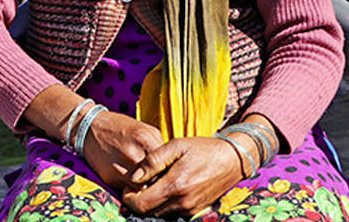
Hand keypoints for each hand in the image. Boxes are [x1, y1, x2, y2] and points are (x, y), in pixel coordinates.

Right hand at [82, 110, 164, 190]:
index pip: (168, 164)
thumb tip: (172, 164)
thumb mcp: (143, 129)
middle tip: (162, 181)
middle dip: (160, 181)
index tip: (172, 173)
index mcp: (146, 139)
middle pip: (158, 178)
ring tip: (148, 183)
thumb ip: (158, 145)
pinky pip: (129, 190)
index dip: (171, 170)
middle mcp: (134, 154)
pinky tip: (134, 182)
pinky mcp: (111, 177)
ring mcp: (121, 167)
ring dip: (148, 188)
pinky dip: (134, 189)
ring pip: (145, 189)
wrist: (88, 127)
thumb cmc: (119, 127)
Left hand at [123, 137, 243, 216]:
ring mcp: (190, 209)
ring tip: (151, 183)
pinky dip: (163, 204)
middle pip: (148, 212)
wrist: (232, 160)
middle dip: (137, 200)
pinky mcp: (196, 210)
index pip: (141, 204)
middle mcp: (182, 202)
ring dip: (150, 202)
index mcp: (175, 186)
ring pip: (159, 213)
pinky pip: (172, 212)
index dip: (129, 196)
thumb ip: (153, 161)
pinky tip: (164, 188)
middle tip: (137, 184)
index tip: (129, 183)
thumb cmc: (202, 149)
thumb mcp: (175, 146)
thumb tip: (134, 177)